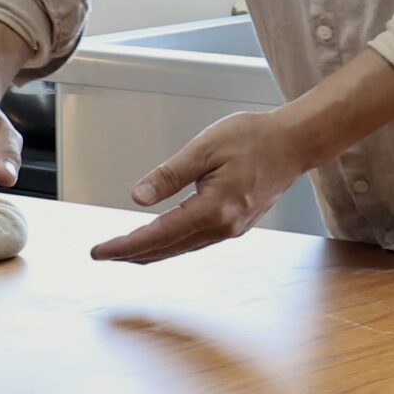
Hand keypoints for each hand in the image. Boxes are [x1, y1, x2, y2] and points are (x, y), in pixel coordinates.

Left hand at [90, 108, 309, 263]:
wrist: (294, 144)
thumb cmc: (253, 139)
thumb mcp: (203, 149)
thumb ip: (168, 175)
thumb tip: (138, 198)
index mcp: (214, 209)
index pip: (158, 234)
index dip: (125, 245)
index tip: (100, 252)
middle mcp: (224, 226)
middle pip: (167, 248)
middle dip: (131, 253)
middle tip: (100, 255)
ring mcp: (232, 229)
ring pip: (181, 248)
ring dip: (149, 252)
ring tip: (121, 251)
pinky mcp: (236, 224)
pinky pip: (195, 241)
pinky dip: (170, 244)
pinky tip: (156, 241)